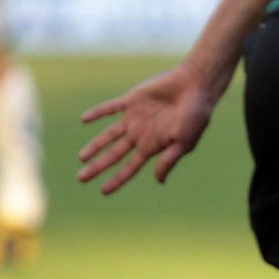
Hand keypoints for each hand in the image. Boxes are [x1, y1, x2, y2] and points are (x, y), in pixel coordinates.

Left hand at [78, 64, 215, 194]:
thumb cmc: (196, 116)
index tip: (103, 191)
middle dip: (98, 166)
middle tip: (81, 178)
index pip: (131, 167)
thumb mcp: (183, 142)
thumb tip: (158, 181)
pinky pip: (110, 107)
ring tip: (81, 158)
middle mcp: (142, 133)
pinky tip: (84, 119)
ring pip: (109, 134)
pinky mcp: (133, 99)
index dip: (117, 179)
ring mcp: (136, 117)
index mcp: (153, 146)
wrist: (197, 86)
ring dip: (95, 145)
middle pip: (115, 154)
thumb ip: (168, 160)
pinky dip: (98, 113)